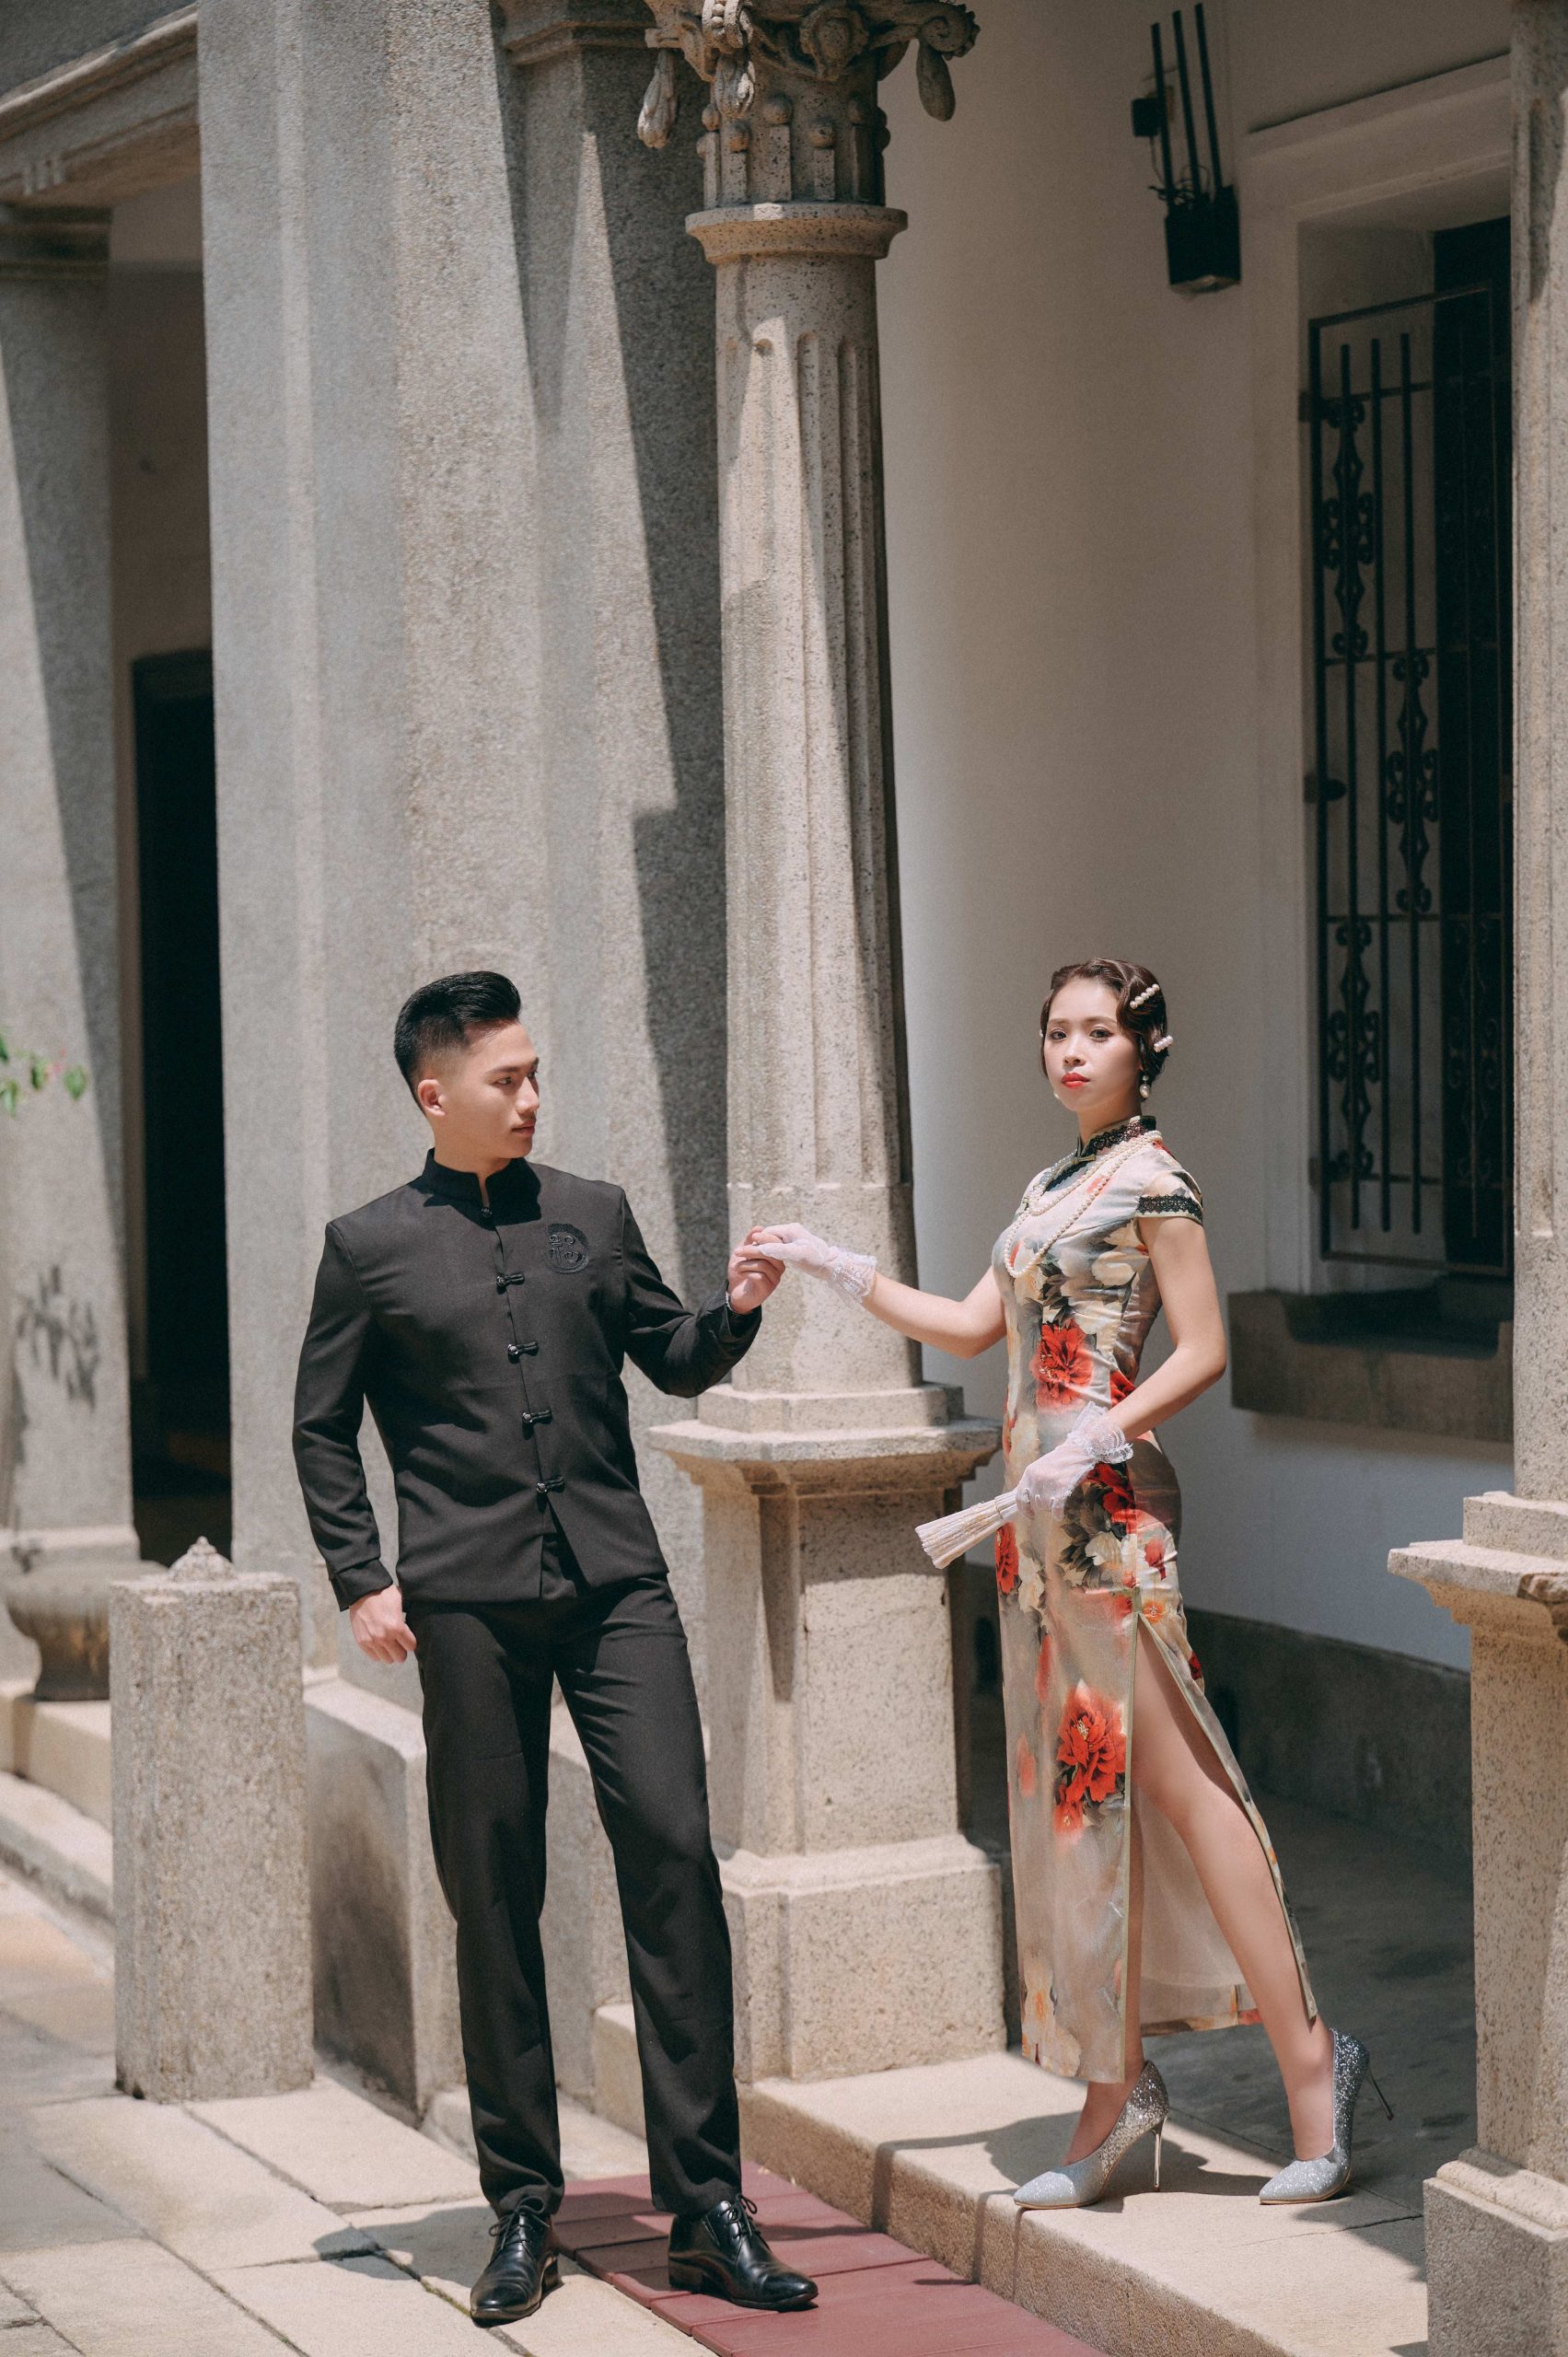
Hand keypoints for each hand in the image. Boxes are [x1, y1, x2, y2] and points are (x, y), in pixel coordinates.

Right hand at [349, 1586, 416, 1663]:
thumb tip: (420, 1620)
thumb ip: (410, 1613)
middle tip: (400, 1641)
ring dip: (390, 1652)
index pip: (411, 1646)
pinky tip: (379, 1643)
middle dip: (402, 1649)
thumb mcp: (402, 1600)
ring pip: (388, 1660)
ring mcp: (372, 1641)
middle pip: (400, 1657)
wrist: (362, 1593)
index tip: (409, 1637)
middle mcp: (384, 1637)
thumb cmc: (384, 1595)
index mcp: (397, 1627)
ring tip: (389, 1642)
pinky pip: (375, 1657)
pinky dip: (378, 1652)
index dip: (411, 1641)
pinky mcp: (362, 1643)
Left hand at [727, 1231, 784, 1314]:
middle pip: (770, 1253)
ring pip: (763, 1264)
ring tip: (737, 1266)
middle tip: (737, 1252)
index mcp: (775, 1256)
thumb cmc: (741, 1271)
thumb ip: (749, 1240)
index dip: (766, 1237)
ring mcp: (775, 1278)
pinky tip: (741, 1273)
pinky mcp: (768, 1288)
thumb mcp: (743, 1253)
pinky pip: (759, 1276)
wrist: (734, 1292)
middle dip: (751, 1250)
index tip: (753, 1236)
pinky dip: (746, 1272)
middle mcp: (779, 1266)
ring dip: (746, 1264)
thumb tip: (758, 1227)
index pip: (777, 1243)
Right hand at [751, 1223, 875, 1303]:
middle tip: (744, 1254)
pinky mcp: (795, 1246)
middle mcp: (791, 1231)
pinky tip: (767, 1261)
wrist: (831, 1265)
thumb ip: (778, 1250)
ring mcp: (793, 1238)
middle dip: (758, 1245)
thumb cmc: (815, 1259)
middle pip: (769, 1236)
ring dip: (764, 1249)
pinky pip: (779, 1247)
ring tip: (753, 1258)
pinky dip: (772, 1252)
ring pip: (773, 1242)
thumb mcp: (796, 1255)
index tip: (746, 1251)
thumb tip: (761, 1247)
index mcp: (790, 1229)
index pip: (767, 1233)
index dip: (757, 1242)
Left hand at [1013, 1409, 1131, 1521]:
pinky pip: (1056, 1508)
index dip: (1023, 1509)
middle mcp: (1036, 1478)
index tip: (1030, 1515)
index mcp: (1029, 1473)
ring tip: (1058, 1498)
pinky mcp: (1062, 1486)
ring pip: (1045, 1506)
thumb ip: (1031, 1481)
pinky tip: (1059, 1515)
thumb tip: (1025, 1498)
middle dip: (1042, 1506)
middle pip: (1034, 1504)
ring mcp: (1048, 1482)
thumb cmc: (1061, 1460)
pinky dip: (1057, 1514)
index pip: (1019, 1497)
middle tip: (1052, 1500)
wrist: (1078, 1450)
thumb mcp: (1040, 1467)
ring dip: (1051, 1507)